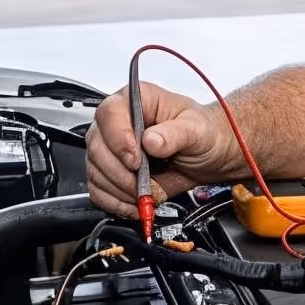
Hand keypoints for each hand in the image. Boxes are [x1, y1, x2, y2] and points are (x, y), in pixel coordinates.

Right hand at [85, 81, 238, 220]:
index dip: (119, 139)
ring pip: (96, 170)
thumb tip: (152, 140)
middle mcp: (118, 122)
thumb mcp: (197, 130)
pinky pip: (98, 189)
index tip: (136, 160)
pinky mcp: (111, 171)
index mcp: (136, 100)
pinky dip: (115, 202)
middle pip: (98, 146)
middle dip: (121, 172)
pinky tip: (135, 204)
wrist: (209, 155)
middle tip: (144, 184)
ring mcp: (111, 147)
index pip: (110, 113)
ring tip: (146, 195)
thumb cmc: (203, 133)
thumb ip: (176, 134)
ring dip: (120, 190)